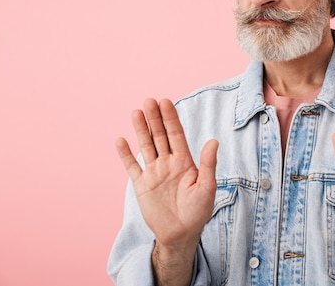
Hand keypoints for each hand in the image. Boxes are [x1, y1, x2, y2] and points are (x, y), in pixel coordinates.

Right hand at [115, 98, 218, 250]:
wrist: (181, 234)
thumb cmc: (198, 211)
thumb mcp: (207, 187)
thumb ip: (208, 164)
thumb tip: (213, 141)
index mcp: (185, 161)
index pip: (176, 135)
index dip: (171, 119)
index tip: (166, 102)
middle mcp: (168, 163)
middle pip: (160, 136)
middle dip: (155, 119)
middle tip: (149, 101)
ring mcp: (154, 172)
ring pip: (146, 146)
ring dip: (141, 130)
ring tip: (136, 112)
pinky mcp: (142, 185)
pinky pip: (132, 167)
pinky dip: (126, 154)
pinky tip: (121, 140)